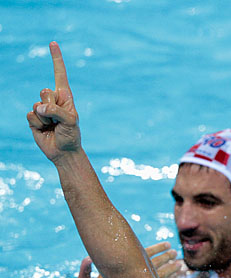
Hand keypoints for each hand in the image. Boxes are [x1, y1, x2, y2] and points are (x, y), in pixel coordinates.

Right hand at [26, 41, 80, 162]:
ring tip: (53, 126)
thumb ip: (56, 111)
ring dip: (46, 118)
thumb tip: (39, 107)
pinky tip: (45, 129)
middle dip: (51, 107)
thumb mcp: (70, 122)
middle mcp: (53, 100)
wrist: (63, 152)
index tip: (53, 43)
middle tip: (59, 120)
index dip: (56, 59)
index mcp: (65, 96)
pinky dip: (38, 124)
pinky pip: (30, 115)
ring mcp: (42, 108)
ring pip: (37, 105)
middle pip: (44, 92)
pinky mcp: (33, 117)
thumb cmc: (71, 135)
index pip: (59, 74)